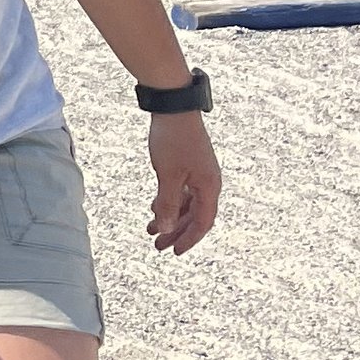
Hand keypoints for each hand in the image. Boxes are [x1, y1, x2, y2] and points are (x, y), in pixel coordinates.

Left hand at [146, 110, 220, 254]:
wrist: (173, 107)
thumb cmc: (173, 140)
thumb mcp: (168, 176)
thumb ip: (168, 204)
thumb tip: (168, 230)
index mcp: (209, 186)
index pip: (203, 222)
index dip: (190, 239)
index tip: (175, 252)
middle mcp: (208, 182)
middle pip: (194, 216)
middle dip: (176, 232)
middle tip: (157, 246)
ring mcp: (199, 173)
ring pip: (186, 203)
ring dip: (170, 217)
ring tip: (151, 229)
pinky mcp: (189, 165)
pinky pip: (181, 191)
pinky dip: (169, 201)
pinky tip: (154, 207)